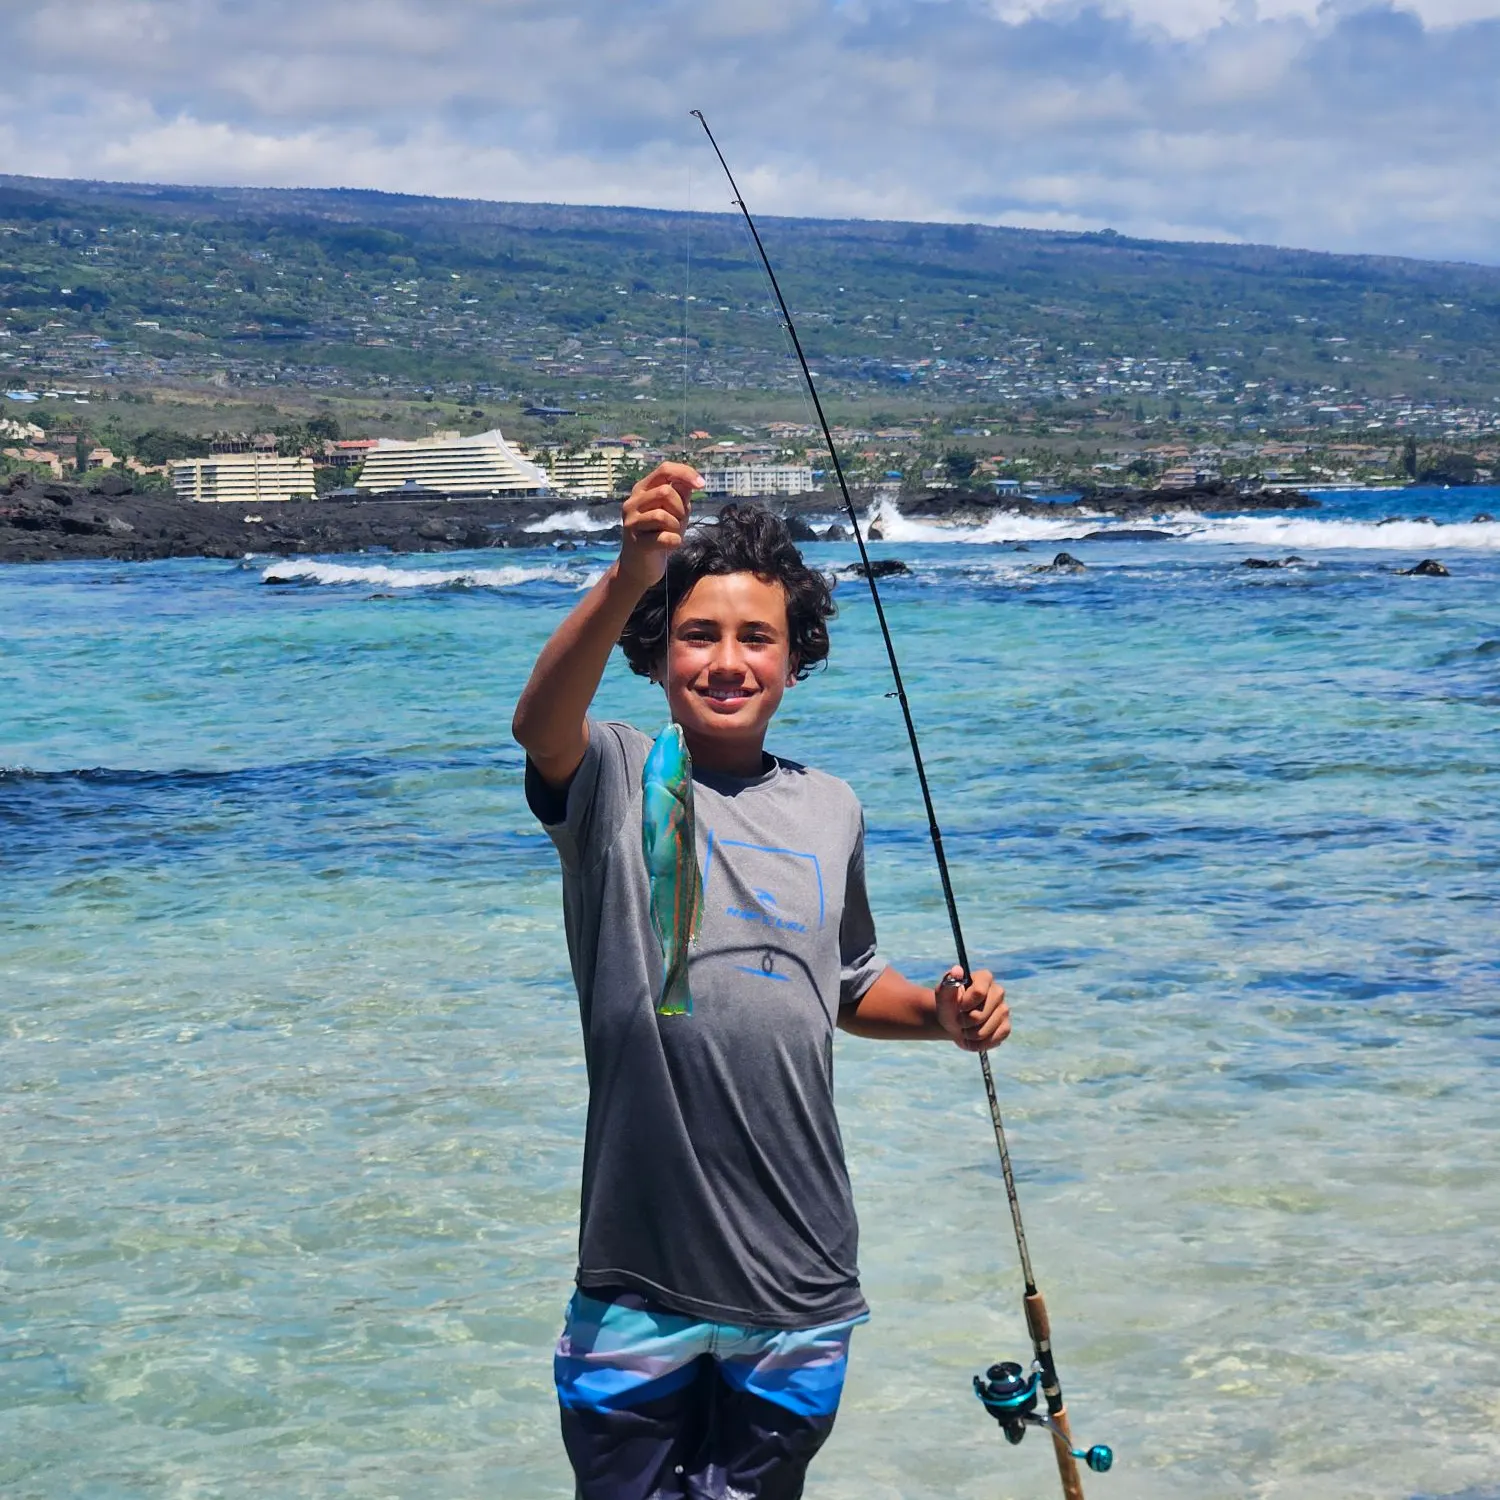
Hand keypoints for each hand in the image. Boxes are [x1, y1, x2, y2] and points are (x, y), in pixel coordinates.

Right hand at [618, 463, 702, 588]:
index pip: (664, 470)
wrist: (641, 565)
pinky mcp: (635, 543)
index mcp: (642, 490)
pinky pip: (664, 537)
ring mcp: (631, 523)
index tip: (702, 485)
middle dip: (680, 508)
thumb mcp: (674, 511)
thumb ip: (681, 495)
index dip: (685, 473)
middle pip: (665, 492)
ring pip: (662, 515)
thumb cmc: (660, 534)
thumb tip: (690, 481)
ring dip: (676, 526)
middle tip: (679, 522)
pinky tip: (671, 544)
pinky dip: (675, 541)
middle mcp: (632, 503)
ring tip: (672, 533)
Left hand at [934, 965, 1009, 1052]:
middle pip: (982, 1014)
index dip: (965, 1004)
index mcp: (984, 978)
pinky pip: (995, 1039)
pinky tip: (972, 1038)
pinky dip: (979, 1043)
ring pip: (987, 1029)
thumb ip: (949, 982)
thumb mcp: (944, 994)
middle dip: (966, 1022)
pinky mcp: (1006, 1027)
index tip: (958, 1007)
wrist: (953, 1021)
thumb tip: (957, 970)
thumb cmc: (949, 1004)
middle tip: (958, 1020)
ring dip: (970, 1034)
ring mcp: (1004, 1010)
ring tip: (964, 1029)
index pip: (979, 992)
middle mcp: (998, 992)